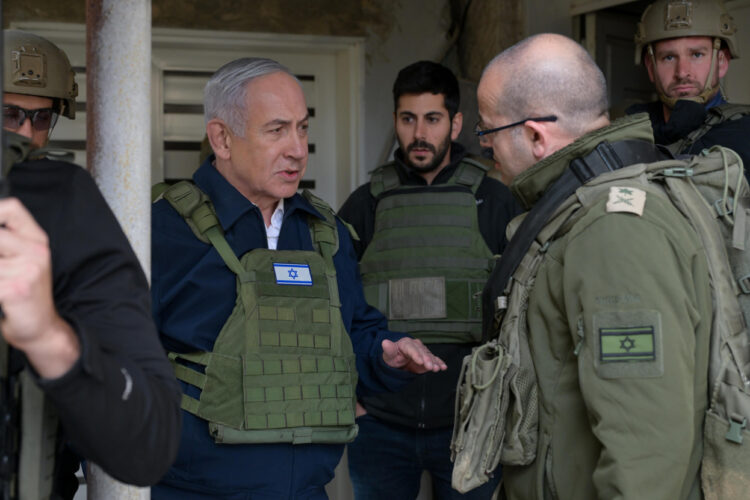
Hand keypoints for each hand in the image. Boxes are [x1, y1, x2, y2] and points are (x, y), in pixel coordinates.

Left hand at [0, 198, 78, 377]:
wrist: (40, 328)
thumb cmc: (25, 295)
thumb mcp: (20, 262)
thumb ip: (6, 243)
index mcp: (37, 241)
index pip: (11, 209)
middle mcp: (36, 252)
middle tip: (1, 268)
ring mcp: (29, 270)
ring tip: (2, 282)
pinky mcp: (17, 289)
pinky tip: (1, 295)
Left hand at [381, 337, 446, 373]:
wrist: (397, 361)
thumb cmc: (392, 356)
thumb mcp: (388, 354)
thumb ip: (388, 349)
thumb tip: (384, 342)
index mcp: (406, 343)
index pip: (412, 349)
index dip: (416, 355)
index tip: (420, 361)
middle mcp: (416, 345)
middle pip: (422, 352)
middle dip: (427, 360)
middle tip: (430, 367)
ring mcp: (423, 352)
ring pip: (429, 356)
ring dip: (434, 362)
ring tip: (438, 368)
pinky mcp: (427, 358)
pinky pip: (434, 360)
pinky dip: (439, 363)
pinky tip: (443, 367)